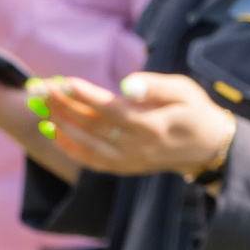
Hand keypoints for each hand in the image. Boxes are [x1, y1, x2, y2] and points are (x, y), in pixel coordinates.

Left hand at [37, 73, 238, 180]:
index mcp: (152, 126)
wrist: (207, 148)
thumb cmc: (195, 111)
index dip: (84, 96)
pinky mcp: (124, 168)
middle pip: (91, 126)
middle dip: (63, 106)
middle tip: (41, 88)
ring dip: (60, 124)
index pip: (109, 110)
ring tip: (41, 105)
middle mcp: (137, 147)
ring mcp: (129, 161)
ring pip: (85, 144)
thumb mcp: (185, 90)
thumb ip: (156, 86)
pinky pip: (90, 161)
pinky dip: (69, 147)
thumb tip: (127, 85)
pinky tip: (52, 131)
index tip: (62, 81)